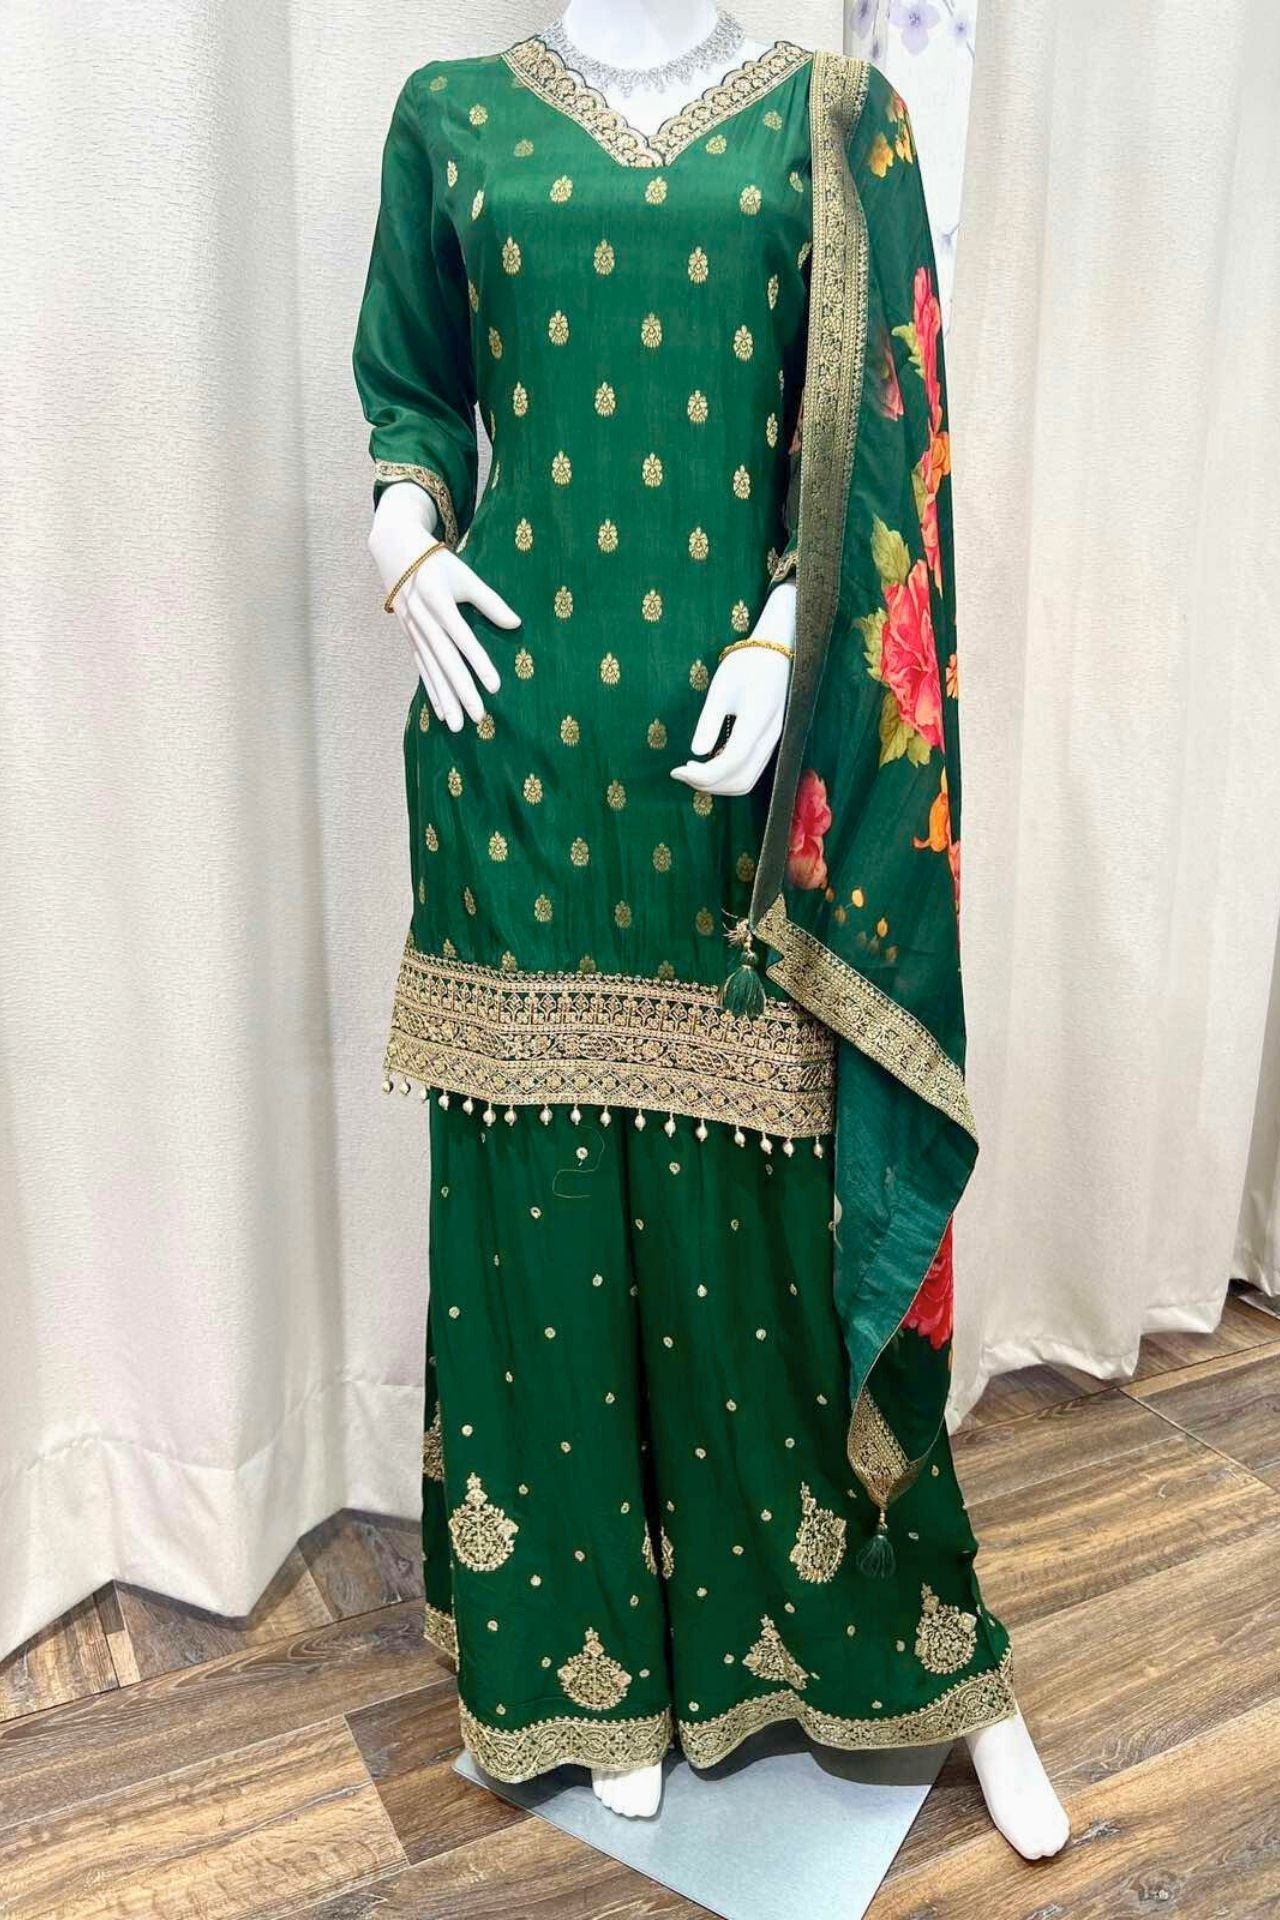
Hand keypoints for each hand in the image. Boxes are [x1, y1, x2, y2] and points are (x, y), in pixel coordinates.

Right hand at [371, 483, 520, 731]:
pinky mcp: (410, 638)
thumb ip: (490, 601)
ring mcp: (413, 632)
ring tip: (458, 726)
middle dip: (461, 691)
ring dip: (445, 699)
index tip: (495, 687)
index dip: (478, 663)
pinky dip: (431, 691)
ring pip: (431, 671)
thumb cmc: (437, 562)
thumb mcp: (465, 575)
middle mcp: (422, 620)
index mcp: (438, 602)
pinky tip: (441, 713)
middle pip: (445, 662)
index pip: (462, 638)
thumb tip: (517, 624)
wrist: (394, 551)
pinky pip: (422, 669)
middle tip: (479, 717)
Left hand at [669, 647, 790, 795]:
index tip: (675, 770)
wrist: (776, 652)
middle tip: (681, 773)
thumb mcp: (721, 689)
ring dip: (718, 784)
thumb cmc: (746, 665)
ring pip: (747, 781)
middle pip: (740, 781)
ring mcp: (773, 743)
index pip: (730, 762)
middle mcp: (770, 739)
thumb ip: (709, 722)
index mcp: (758, 722)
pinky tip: (708, 764)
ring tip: (692, 771)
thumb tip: (696, 753)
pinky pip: (750, 772)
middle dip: (708, 784)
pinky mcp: (769, 744)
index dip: (702, 774)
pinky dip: (728, 776)